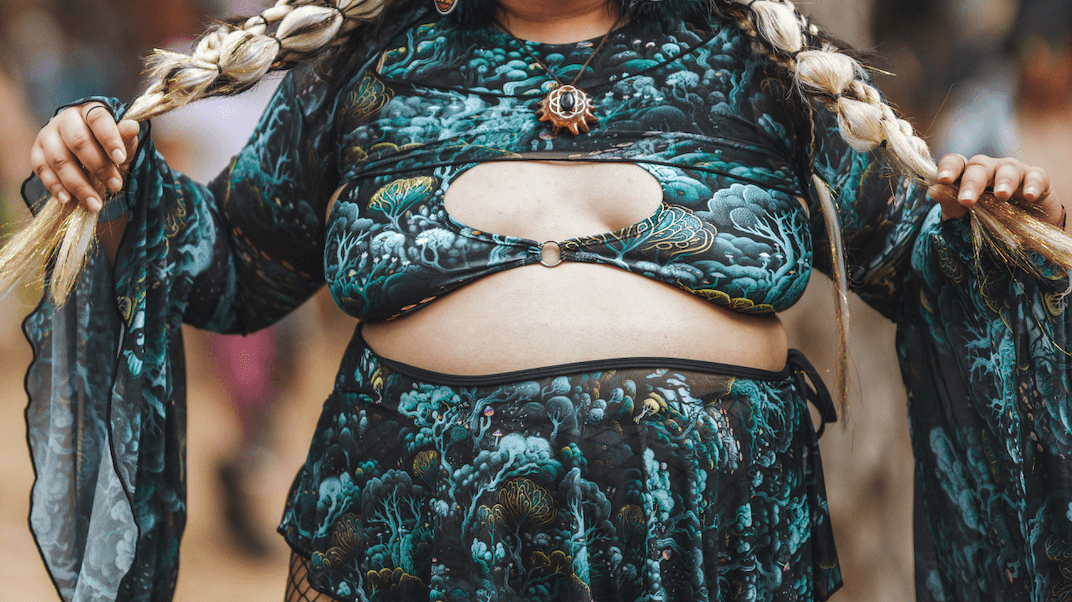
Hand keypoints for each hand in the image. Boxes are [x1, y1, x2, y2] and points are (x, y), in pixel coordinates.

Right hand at [29, 103, 139, 212]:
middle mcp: (65, 119)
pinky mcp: (37, 152)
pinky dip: (56, 187)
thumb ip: (126, 138)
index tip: (121, 159)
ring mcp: (48, 135)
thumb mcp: (124, 143)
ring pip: (59, 160)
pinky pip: (42, 170)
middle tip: (115, 186)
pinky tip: (69, 201)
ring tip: (95, 204)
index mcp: (89, 111)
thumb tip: (133, 127)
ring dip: (78, 185)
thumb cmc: (108, 146)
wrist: (87, 153)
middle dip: (99, 167)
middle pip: (78, 142)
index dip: (110, 138)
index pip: (98, 119)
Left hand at [929, 154, 1063, 228]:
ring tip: (1001, 196)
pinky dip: (1033, 184)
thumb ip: (950, 204)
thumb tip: (933, 190)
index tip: (943, 180)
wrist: (1023, 235)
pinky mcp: (1038, 181)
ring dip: (1003, 181)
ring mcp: (1014, 173)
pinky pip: (1037, 176)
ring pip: (1008, 167)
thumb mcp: (964, 217)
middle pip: (979, 166)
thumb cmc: (987, 221)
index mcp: (967, 175)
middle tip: (967, 200)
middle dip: (972, 182)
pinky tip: (1029, 196)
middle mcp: (989, 170)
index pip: (955, 162)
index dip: (948, 167)